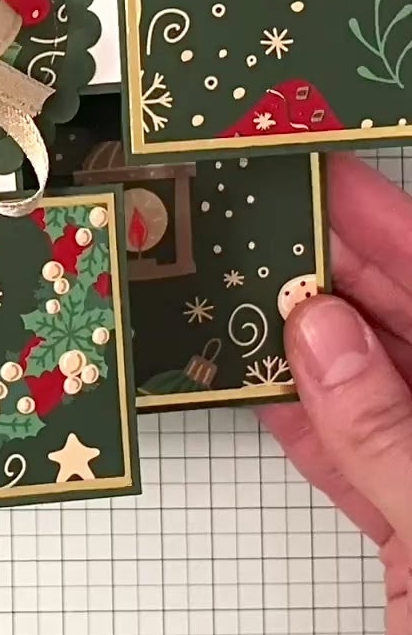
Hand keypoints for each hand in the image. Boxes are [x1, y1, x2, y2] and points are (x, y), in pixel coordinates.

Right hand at [264, 153, 411, 634]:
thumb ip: (390, 435)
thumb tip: (322, 328)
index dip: (397, 227)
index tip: (323, 173)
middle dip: (344, 270)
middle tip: (258, 213)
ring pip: (383, 392)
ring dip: (312, 341)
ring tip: (239, 277)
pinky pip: (361, 461)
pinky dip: (307, 423)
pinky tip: (258, 382)